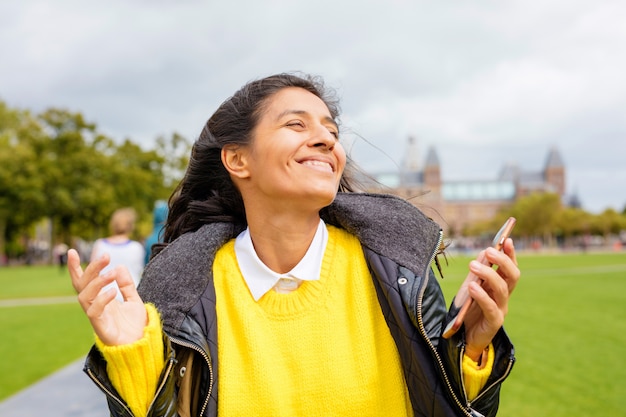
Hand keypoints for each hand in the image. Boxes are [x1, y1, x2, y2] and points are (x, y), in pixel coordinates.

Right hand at [67, 249, 147, 345]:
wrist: (141, 345)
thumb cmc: (135, 325)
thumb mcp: (134, 300)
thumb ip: (126, 285)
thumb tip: (119, 267)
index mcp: (100, 299)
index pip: (83, 281)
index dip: (75, 268)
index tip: (71, 251)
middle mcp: (95, 306)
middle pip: (82, 285)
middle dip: (91, 269)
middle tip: (105, 256)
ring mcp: (96, 317)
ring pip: (84, 296)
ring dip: (96, 282)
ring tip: (111, 273)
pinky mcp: (101, 328)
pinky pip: (93, 312)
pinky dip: (101, 299)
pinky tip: (113, 292)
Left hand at [462, 238, 519, 360]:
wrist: (462, 338)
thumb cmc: (467, 311)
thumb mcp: (470, 287)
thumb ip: (477, 273)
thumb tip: (485, 252)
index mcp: (499, 286)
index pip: (510, 268)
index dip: (511, 254)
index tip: (507, 240)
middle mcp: (503, 297)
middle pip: (512, 276)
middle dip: (503, 261)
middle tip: (489, 250)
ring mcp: (501, 309)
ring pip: (502, 289)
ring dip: (489, 274)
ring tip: (473, 265)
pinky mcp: (494, 322)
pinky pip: (491, 307)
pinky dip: (482, 295)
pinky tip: (473, 286)